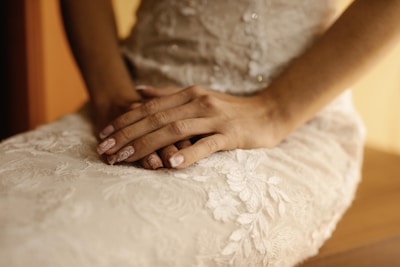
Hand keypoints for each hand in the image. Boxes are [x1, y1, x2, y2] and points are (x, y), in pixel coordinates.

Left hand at [96, 85, 284, 168]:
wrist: (268, 113)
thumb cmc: (230, 109)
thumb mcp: (199, 96)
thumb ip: (169, 95)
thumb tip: (139, 91)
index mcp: (189, 94)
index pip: (150, 107)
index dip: (124, 120)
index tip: (103, 135)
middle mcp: (198, 103)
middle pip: (156, 118)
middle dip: (127, 135)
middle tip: (105, 151)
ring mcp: (215, 118)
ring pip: (175, 130)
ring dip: (147, 144)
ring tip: (125, 158)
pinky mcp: (231, 135)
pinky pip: (206, 145)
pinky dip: (187, 154)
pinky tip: (170, 164)